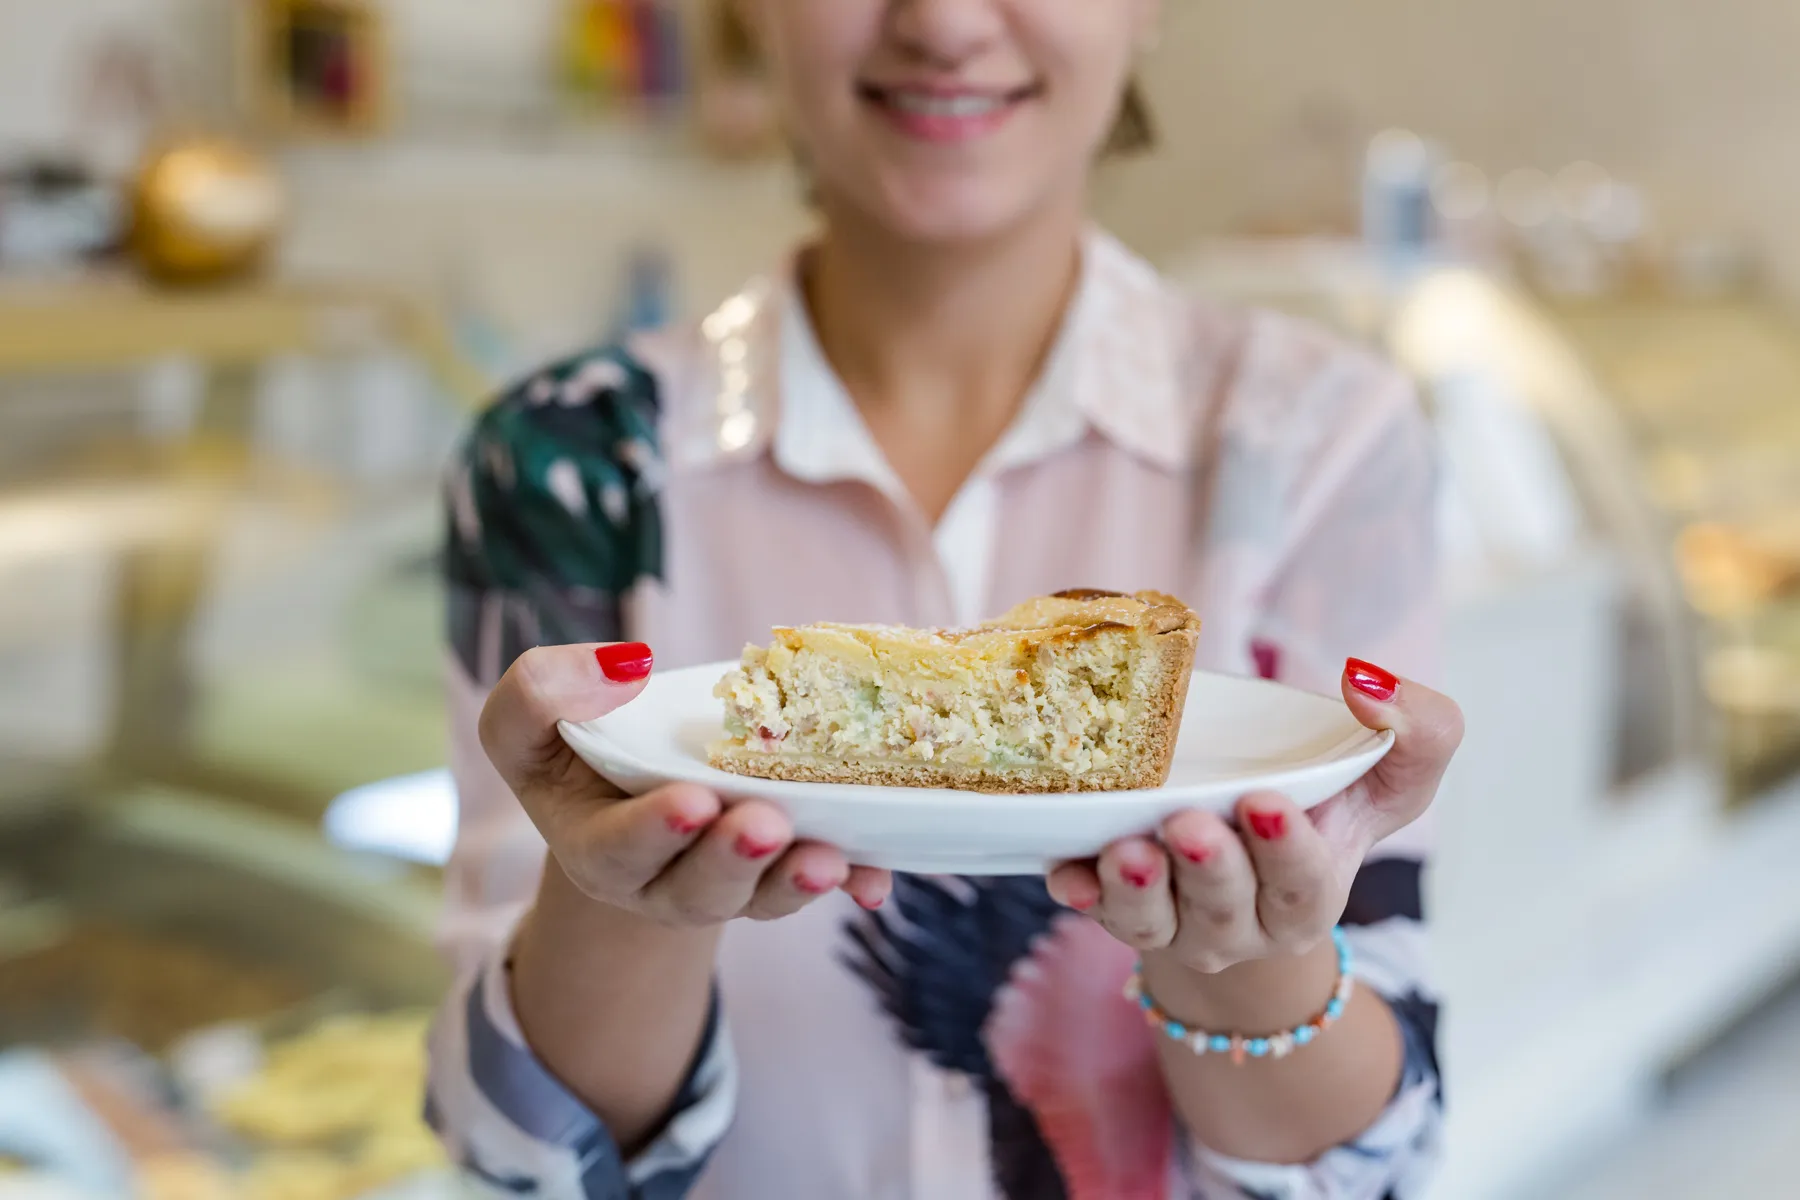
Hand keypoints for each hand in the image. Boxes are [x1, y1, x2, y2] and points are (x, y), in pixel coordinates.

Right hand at [480, 642, 891, 927]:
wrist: (626, 788)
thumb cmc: (576, 745)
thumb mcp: (527, 720)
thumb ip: (541, 693)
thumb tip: (623, 665)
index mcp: (595, 848)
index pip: (617, 848)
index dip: (653, 830)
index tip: (692, 799)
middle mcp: (662, 881)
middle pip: (697, 886)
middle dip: (733, 859)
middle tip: (765, 825)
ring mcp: (727, 883)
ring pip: (761, 895)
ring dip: (796, 879)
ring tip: (827, 857)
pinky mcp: (780, 871)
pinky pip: (818, 884)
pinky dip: (852, 881)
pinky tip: (875, 877)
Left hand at [1046, 658, 1461, 973]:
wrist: (1251, 832)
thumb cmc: (1328, 798)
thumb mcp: (1391, 767)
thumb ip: (1416, 729)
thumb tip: (1367, 682)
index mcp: (1309, 894)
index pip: (1302, 882)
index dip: (1285, 849)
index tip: (1264, 800)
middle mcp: (1242, 923)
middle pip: (1223, 907)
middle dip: (1207, 869)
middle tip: (1187, 825)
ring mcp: (1176, 923)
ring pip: (1153, 923)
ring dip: (1136, 891)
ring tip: (1125, 851)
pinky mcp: (1119, 908)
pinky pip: (1094, 912)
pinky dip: (1080, 893)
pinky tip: (1066, 871)